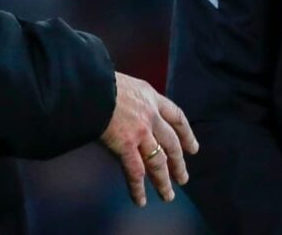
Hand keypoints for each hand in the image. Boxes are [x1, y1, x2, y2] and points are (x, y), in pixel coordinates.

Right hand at [99, 72, 198, 206]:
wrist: (88, 85)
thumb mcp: (123, 84)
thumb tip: (127, 111)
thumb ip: (132, 100)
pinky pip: (135, 172)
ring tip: (167, 195)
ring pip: (158, 162)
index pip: (176, 116)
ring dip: (163, 181)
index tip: (193, 148)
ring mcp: (140, 131)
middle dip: (178, 163)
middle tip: (183, 178)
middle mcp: (150, 115)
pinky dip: (138, 188)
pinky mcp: (126, 145)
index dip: (186, 134)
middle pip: (171, 143)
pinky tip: (141, 200)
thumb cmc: (97, 81)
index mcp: (150, 96)